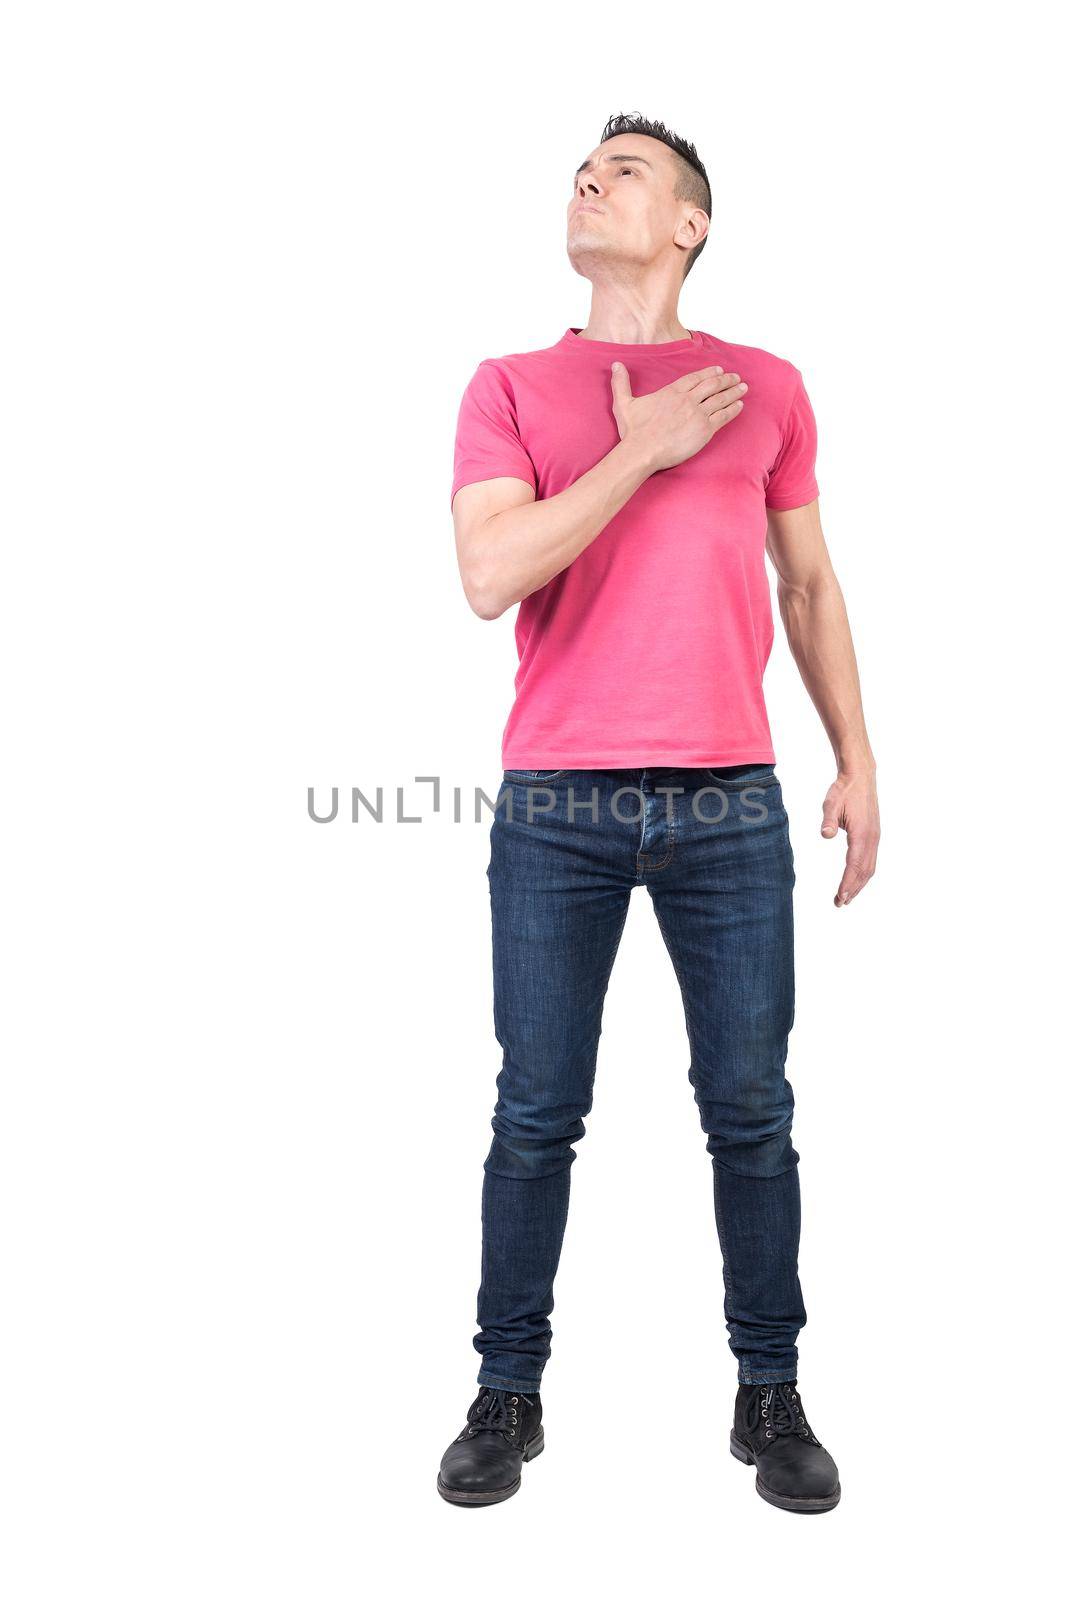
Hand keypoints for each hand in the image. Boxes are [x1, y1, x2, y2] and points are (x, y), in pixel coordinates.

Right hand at [610, 362, 746, 472]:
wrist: (643, 450)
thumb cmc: (633, 431)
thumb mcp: (624, 403)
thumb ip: (621, 383)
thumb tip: (616, 365)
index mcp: (672, 392)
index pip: (695, 378)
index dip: (708, 373)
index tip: (718, 370)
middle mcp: (687, 400)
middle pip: (711, 385)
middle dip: (726, 379)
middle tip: (735, 377)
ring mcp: (697, 414)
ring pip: (720, 398)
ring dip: (733, 392)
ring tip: (743, 387)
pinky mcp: (704, 429)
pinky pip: (723, 416)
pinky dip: (733, 409)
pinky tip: (740, 405)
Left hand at [821, 770, 879, 905]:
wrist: (860, 777)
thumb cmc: (844, 791)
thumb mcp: (831, 803)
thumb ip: (828, 820)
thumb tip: (825, 834)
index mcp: (862, 834)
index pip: (854, 865)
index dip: (847, 883)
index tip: (840, 897)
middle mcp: (872, 839)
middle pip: (864, 871)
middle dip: (853, 889)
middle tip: (839, 903)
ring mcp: (875, 838)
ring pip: (869, 868)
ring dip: (859, 884)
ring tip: (846, 898)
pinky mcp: (873, 835)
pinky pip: (870, 860)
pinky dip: (863, 874)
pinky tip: (855, 879)